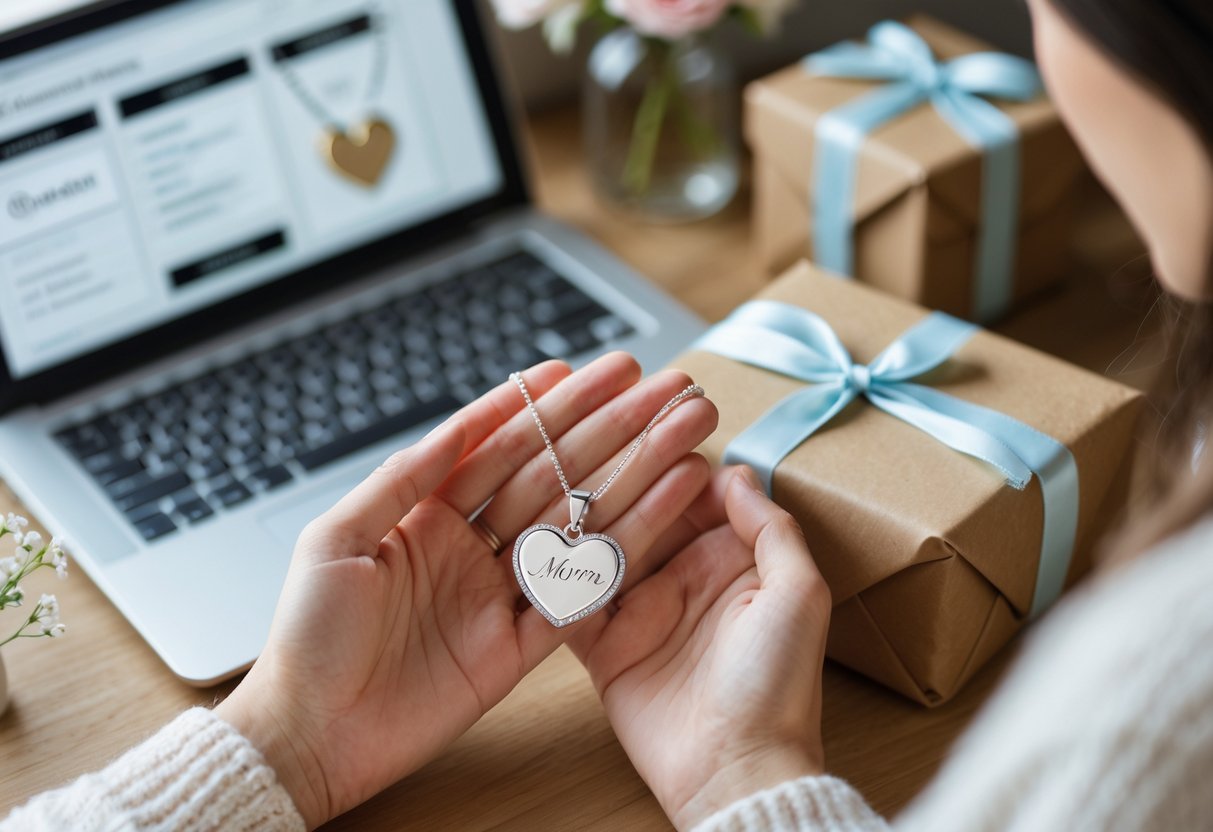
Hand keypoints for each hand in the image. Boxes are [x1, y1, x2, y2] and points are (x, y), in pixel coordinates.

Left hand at [215, 353, 717, 828]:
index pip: (493, 448)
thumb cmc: (308, 638)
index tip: (575, 370)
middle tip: (647, 387)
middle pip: (547, 475)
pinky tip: (659, 506)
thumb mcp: (336, 539)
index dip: (534, 408)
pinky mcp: (521, 646)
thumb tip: (455, 427)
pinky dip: (623, 549)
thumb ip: (403, 479)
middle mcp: (469, 548)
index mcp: (424, 517)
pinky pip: (580, 591)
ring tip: (672, 432)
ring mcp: (499, 594)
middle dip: (599, 428)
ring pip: (575, 523)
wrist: (313, 735)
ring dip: (626, 476)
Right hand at [568, 466, 831, 830]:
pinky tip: (533, 538)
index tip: (650, 422)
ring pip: (604, 547)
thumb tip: (735, 471)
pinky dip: (555, 573)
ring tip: (555, 473)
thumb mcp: (799, 595)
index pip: (696, 496)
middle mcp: (682, 579)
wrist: (735, 770)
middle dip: (622, 478)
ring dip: (583, 515)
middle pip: (644, 514)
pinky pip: (573, 601)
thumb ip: (771, 529)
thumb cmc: (779, 685)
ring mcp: (640, 610)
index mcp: (730, 561)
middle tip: (591, 436)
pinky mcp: (604, 647)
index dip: (675, 460)